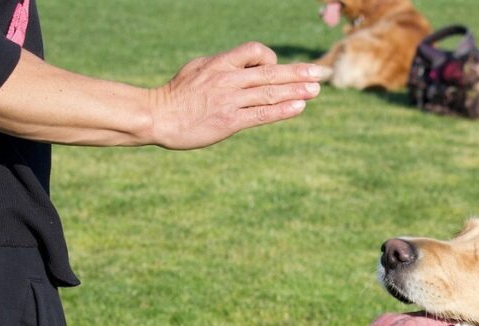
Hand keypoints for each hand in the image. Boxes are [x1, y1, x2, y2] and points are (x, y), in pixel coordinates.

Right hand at [150, 42, 323, 149]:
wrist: (158, 117)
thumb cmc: (176, 95)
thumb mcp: (197, 69)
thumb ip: (222, 67)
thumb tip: (243, 66)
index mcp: (219, 63)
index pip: (254, 51)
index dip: (270, 57)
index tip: (277, 68)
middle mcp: (227, 79)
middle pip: (270, 72)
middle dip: (298, 72)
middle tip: (320, 73)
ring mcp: (229, 100)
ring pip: (270, 92)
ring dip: (296, 91)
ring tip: (317, 89)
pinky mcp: (229, 122)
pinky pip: (262, 114)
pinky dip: (282, 110)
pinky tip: (299, 107)